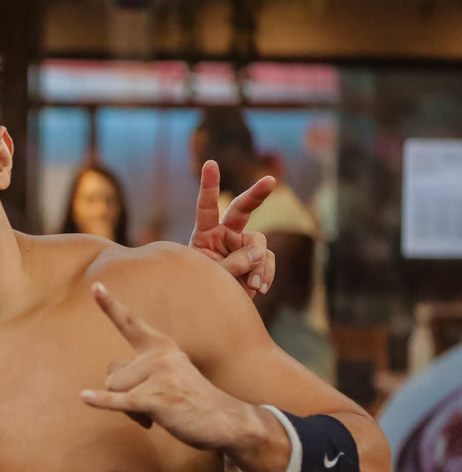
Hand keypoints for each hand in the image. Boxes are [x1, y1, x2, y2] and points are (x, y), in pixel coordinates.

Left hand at [80, 282, 249, 451]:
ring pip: (114, 390)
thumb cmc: (191, 400)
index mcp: (161, 346)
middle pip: (112, 375)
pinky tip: (84, 397)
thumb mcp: (166, 375)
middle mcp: (160, 355)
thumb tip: (106, 388)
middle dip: (125, 395)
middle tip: (156, 404)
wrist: (228, 421)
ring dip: (130, 409)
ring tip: (160, 411)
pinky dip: (102, 401)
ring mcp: (160, 375)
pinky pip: (120, 400)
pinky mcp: (157, 399)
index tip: (95, 285)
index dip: (110, 305)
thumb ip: (137, 372)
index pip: (130, 323)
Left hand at [188, 160, 275, 298]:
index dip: (209, 186)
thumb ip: (233, 263)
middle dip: (257, 194)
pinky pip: (268, 260)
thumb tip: (258, 253)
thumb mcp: (212, 276)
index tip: (210, 163)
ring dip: (258, 265)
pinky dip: (265, 275)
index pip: (206, 207)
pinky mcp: (257, 259)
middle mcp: (225, 234)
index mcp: (205, 234)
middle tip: (270, 181)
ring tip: (252, 285)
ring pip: (259, 244)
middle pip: (243, 209)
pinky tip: (259, 289)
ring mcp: (243, 246)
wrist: (214, 309)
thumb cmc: (202, 290)